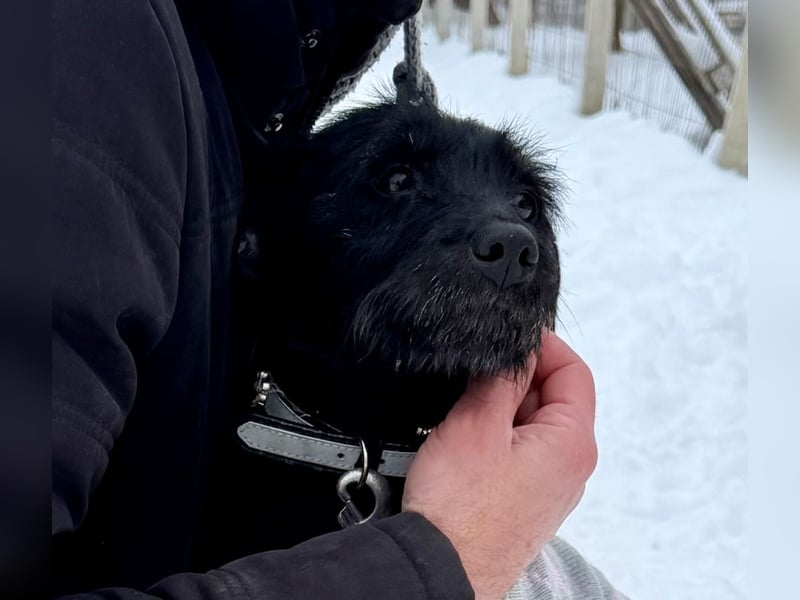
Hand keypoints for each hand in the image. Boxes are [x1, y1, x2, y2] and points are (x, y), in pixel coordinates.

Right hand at [402, 331, 597, 599]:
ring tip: (466, 414)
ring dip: (504, 407)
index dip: (543, 345)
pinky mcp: (527, 499)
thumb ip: (504, 376)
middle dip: (518, 377)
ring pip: (534, 424)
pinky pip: (520, 451)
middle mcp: (571, 466)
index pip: (574, 372)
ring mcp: (550, 486)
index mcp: (572, 443)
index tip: (512, 335)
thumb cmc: (461, 509)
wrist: (442, 568)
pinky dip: (498, 434)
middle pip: (556, 397)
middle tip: (477, 377)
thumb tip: (519, 346)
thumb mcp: (478, 423)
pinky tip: (467, 442)